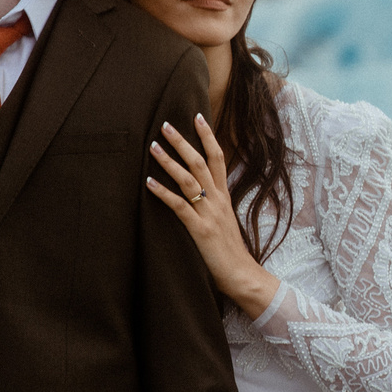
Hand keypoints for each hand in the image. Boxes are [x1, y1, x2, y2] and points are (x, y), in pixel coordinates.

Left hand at [147, 117, 281, 317]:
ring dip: (169, 161)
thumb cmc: (230, 253)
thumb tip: (198, 196)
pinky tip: (148, 183)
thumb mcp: (224, 223)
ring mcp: (209, 214)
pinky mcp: (200, 230)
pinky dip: (163, 193)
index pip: (218, 158)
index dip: (208, 136)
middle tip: (165, 124)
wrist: (243, 275)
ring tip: (153, 147)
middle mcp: (217, 200)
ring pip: (189, 179)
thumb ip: (212, 207)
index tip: (198, 116)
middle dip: (183, 141)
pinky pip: (179, 206)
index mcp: (224, 197)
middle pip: (200, 162)